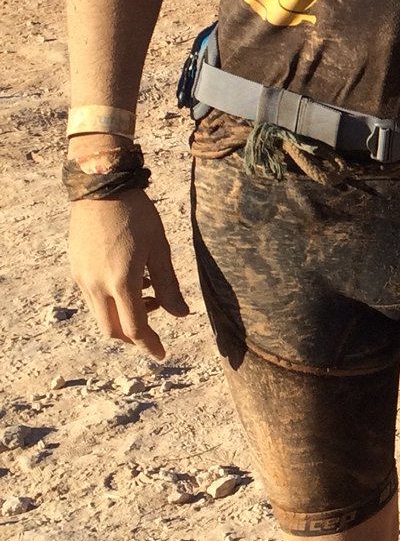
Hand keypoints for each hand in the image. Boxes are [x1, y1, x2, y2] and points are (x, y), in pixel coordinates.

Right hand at [68, 191, 189, 359]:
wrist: (101, 187)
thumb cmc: (137, 214)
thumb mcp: (160, 249)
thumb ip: (169, 285)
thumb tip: (182, 315)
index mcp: (121, 282)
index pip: (135, 328)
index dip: (150, 344)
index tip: (162, 354)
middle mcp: (96, 285)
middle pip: (112, 329)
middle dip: (134, 336)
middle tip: (153, 327)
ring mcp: (81, 277)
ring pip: (100, 314)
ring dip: (122, 315)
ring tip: (147, 292)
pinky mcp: (75, 268)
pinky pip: (92, 297)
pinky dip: (110, 300)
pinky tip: (129, 279)